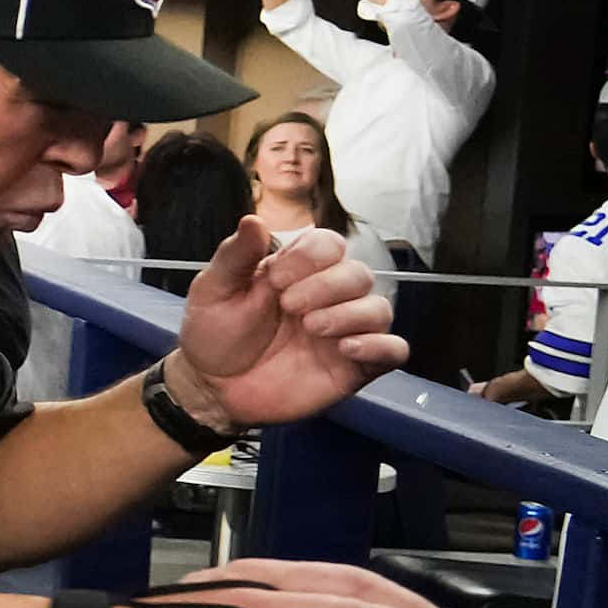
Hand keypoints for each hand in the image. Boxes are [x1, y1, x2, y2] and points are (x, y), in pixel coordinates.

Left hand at [168, 219, 405, 434]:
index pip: (330, 244)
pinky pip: (394, 351)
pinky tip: (346, 349)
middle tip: (289, 306)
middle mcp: (328, 297)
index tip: (276, 279)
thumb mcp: (214, 289)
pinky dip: (380, 345)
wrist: (214, 386)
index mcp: (297, 271)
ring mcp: (344, 331)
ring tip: (310, 328)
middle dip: (326, 286)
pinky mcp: (355, 366)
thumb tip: (254, 220)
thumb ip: (236, 255)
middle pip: (359, 274)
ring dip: (348, 314)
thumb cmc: (215, 332)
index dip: (310, 256)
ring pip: (379, 308)